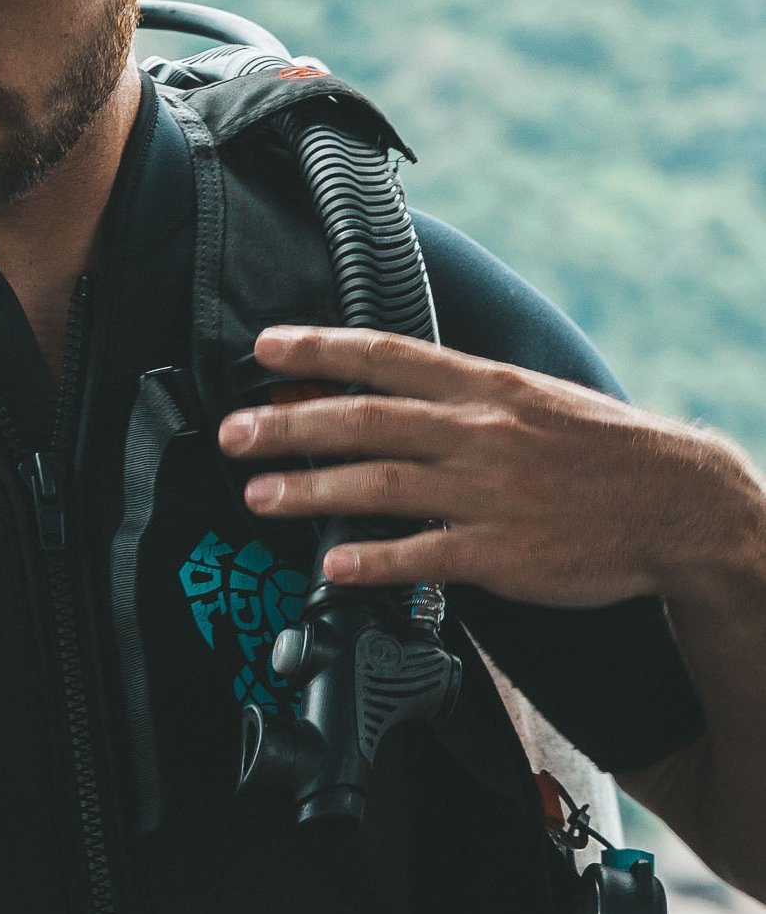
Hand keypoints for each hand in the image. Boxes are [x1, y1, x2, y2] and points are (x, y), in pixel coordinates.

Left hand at [217, 326, 762, 609]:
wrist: (681, 504)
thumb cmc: (597, 449)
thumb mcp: (529, 398)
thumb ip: (457, 395)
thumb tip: (382, 391)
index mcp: (484, 387)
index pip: (386, 355)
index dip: (319, 348)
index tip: (263, 347)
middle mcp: (478, 431)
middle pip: (365, 420)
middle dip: (289, 424)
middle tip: (231, 432)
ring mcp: (489, 492)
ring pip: (381, 484)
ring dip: (310, 490)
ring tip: (256, 496)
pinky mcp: (504, 551)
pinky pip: (424, 555)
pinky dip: (373, 559)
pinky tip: (330, 566)